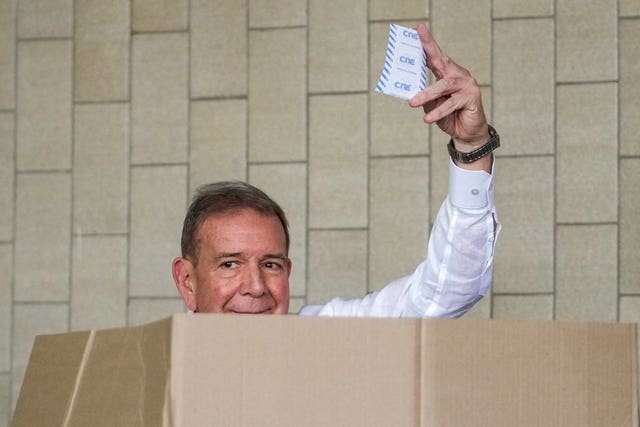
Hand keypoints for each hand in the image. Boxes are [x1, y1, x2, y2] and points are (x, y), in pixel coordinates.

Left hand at [408, 23, 488, 149]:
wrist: (467, 134)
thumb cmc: (450, 116)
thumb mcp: (432, 105)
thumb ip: (425, 97)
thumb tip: (412, 94)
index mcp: (448, 74)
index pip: (436, 56)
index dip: (427, 43)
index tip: (418, 29)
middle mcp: (458, 75)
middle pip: (442, 60)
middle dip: (429, 48)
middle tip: (418, 39)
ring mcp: (467, 85)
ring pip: (444, 85)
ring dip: (426, 94)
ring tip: (412, 103)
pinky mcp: (471, 98)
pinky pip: (451, 103)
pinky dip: (438, 111)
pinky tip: (428, 119)